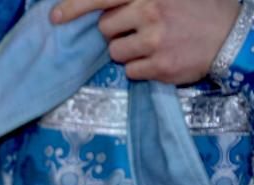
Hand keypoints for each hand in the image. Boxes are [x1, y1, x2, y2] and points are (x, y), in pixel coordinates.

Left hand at [51, 0, 240, 83]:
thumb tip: (103, 8)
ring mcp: (155, 40)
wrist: (234, 37)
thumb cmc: (199, 10)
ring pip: (116, 52)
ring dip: (128, 52)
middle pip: (105, 29)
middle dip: (115, 32)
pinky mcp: (159, 66)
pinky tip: (160, 59)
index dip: (74, 6)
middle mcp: (151, 10)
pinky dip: (140, 69)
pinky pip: (130, 72)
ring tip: (154, 44)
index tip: (55, 17)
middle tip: (139, 30)